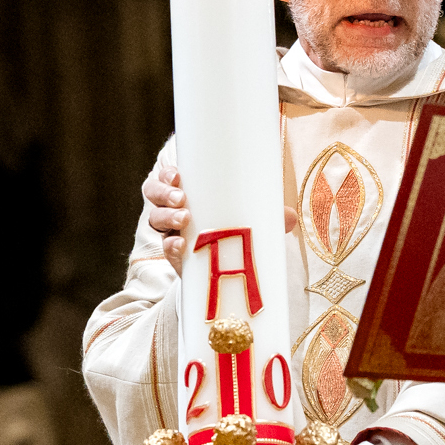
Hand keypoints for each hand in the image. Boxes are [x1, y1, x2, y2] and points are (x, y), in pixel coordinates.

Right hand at [144, 164, 296, 270]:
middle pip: (153, 194)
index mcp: (185, 192)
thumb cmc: (233, 230)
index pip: (165, 177)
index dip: (166, 174)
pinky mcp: (176, 256)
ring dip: (167, 216)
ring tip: (184, 218)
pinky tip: (179, 244)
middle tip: (182, 198)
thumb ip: (267, 216)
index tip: (177, 175)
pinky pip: (166, 248)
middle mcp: (172, 209)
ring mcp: (171, 233)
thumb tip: (290, 217)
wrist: (223, 270)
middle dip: (164, 193)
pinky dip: (170, 245)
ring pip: (155, 219)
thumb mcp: (248, 218)